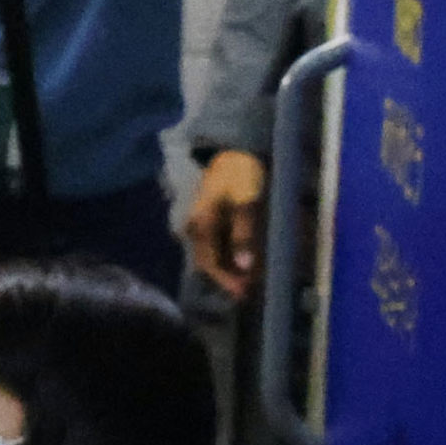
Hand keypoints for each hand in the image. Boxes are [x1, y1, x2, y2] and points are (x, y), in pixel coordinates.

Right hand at [188, 149, 269, 298]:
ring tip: (250, 277)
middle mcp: (195, 227)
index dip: (226, 281)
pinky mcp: (207, 219)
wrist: (233, 151)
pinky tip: (244, 258)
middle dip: (227, 278)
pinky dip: (229, 255)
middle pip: (208, 262)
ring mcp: (200, 223)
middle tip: (249, 290)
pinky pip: (215, 244)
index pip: (210, 263)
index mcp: (201, 225)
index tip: (244, 293)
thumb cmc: (240, 175)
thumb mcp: (245, 204)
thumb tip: (245, 267)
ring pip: (211, 254)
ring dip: (229, 268)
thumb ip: (244, 235)